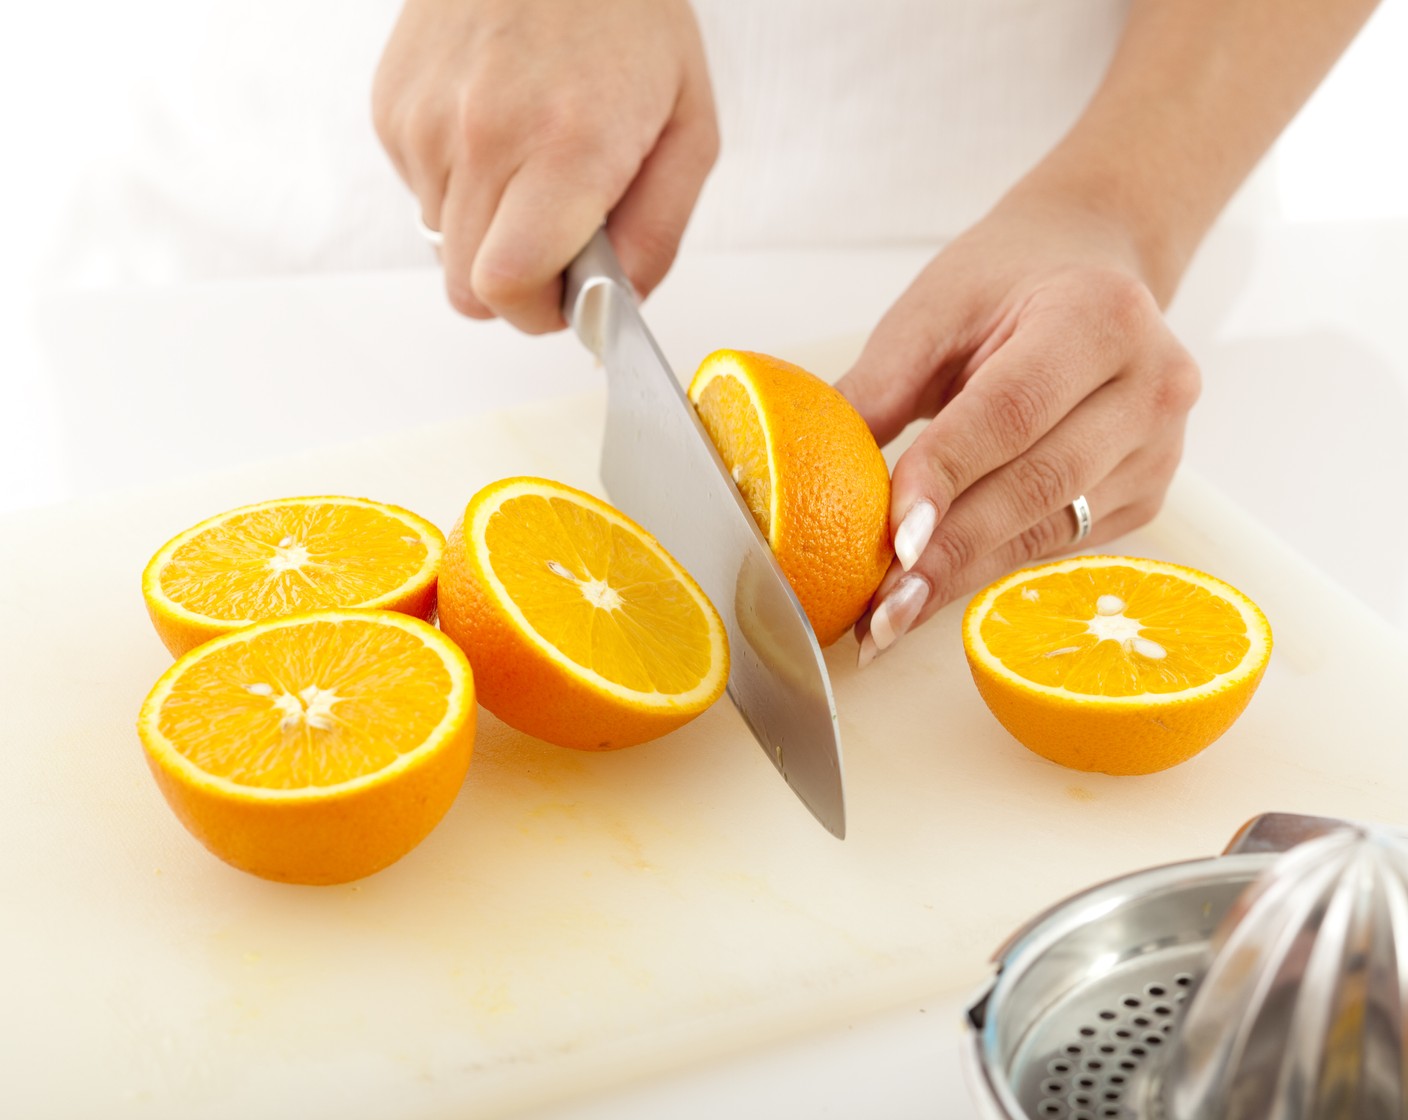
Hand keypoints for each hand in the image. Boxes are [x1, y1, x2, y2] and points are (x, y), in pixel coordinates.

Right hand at [372, 0, 717, 332]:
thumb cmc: (627, 17)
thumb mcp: (688, 129)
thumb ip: (658, 233)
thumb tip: (617, 302)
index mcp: (562, 146)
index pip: (509, 287)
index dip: (541, 312)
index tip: (570, 296)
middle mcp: (480, 135)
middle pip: (468, 289)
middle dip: (519, 287)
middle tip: (559, 240)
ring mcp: (422, 121)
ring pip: (441, 247)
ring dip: (487, 234)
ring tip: (530, 166)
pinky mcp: (390, 109)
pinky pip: (420, 195)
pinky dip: (458, 188)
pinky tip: (496, 133)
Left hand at [836, 187, 1200, 664]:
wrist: (1091, 265)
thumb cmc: (1005, 282)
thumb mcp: (932, 312)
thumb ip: (876, 389)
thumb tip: (801, 473)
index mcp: (1101, 315)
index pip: (1014, 412)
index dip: (950, 478)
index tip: (894, 540)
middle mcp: (1151, 384)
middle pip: (1038, 485)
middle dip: (950, 553)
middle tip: (881, 610)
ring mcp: (1159, 447)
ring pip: (1048, 528)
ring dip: (962, 577)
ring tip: (890, 618)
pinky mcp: (1145, 492)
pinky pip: (1057, 542)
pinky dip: (988, 568)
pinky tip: (932, 591)